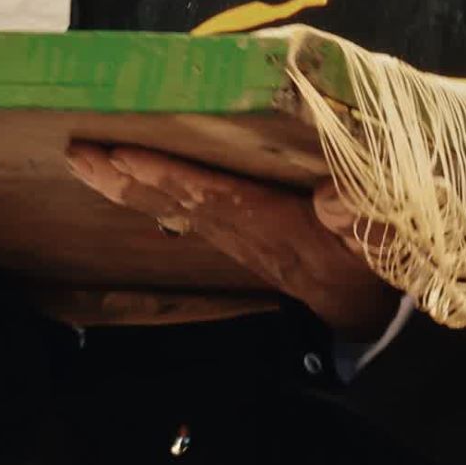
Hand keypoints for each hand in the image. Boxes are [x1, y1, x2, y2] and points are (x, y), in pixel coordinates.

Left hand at [67, 142, 397, 335]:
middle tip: (78, 151)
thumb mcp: (387, 245)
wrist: (369, 313)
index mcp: (281, 229)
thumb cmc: (378, 266)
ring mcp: (239, 240)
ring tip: (85, 161)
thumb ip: (368, 222)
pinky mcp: (239, 238)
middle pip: (178, 202)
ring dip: (128, 186)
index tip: (125, 152)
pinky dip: (151, 194)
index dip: (170, 175)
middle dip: (128, 177)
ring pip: (173, 208)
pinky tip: (124, 181)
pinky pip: (185, 212)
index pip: (215, 196)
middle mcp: (248, 235)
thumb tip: (334, 197)